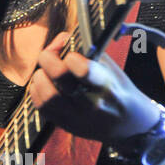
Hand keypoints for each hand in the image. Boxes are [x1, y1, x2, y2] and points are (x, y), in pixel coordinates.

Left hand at [28, 32, 160, 142]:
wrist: (128, 124)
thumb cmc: (116, 88)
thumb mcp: (109, 66)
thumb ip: (85, 49)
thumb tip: (60, 39)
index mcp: (105, 84)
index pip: (83, 70)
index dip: (70, 56)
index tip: (70, 53)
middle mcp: (90, 103)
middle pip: (59, 77)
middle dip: (48, 59)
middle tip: (49, 55)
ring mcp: (76, 116)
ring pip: (47, 95)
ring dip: (40, 77)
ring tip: (45, 72)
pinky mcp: (65, 124)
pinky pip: (41, 107)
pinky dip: (36, 91)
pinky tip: (44, 83)